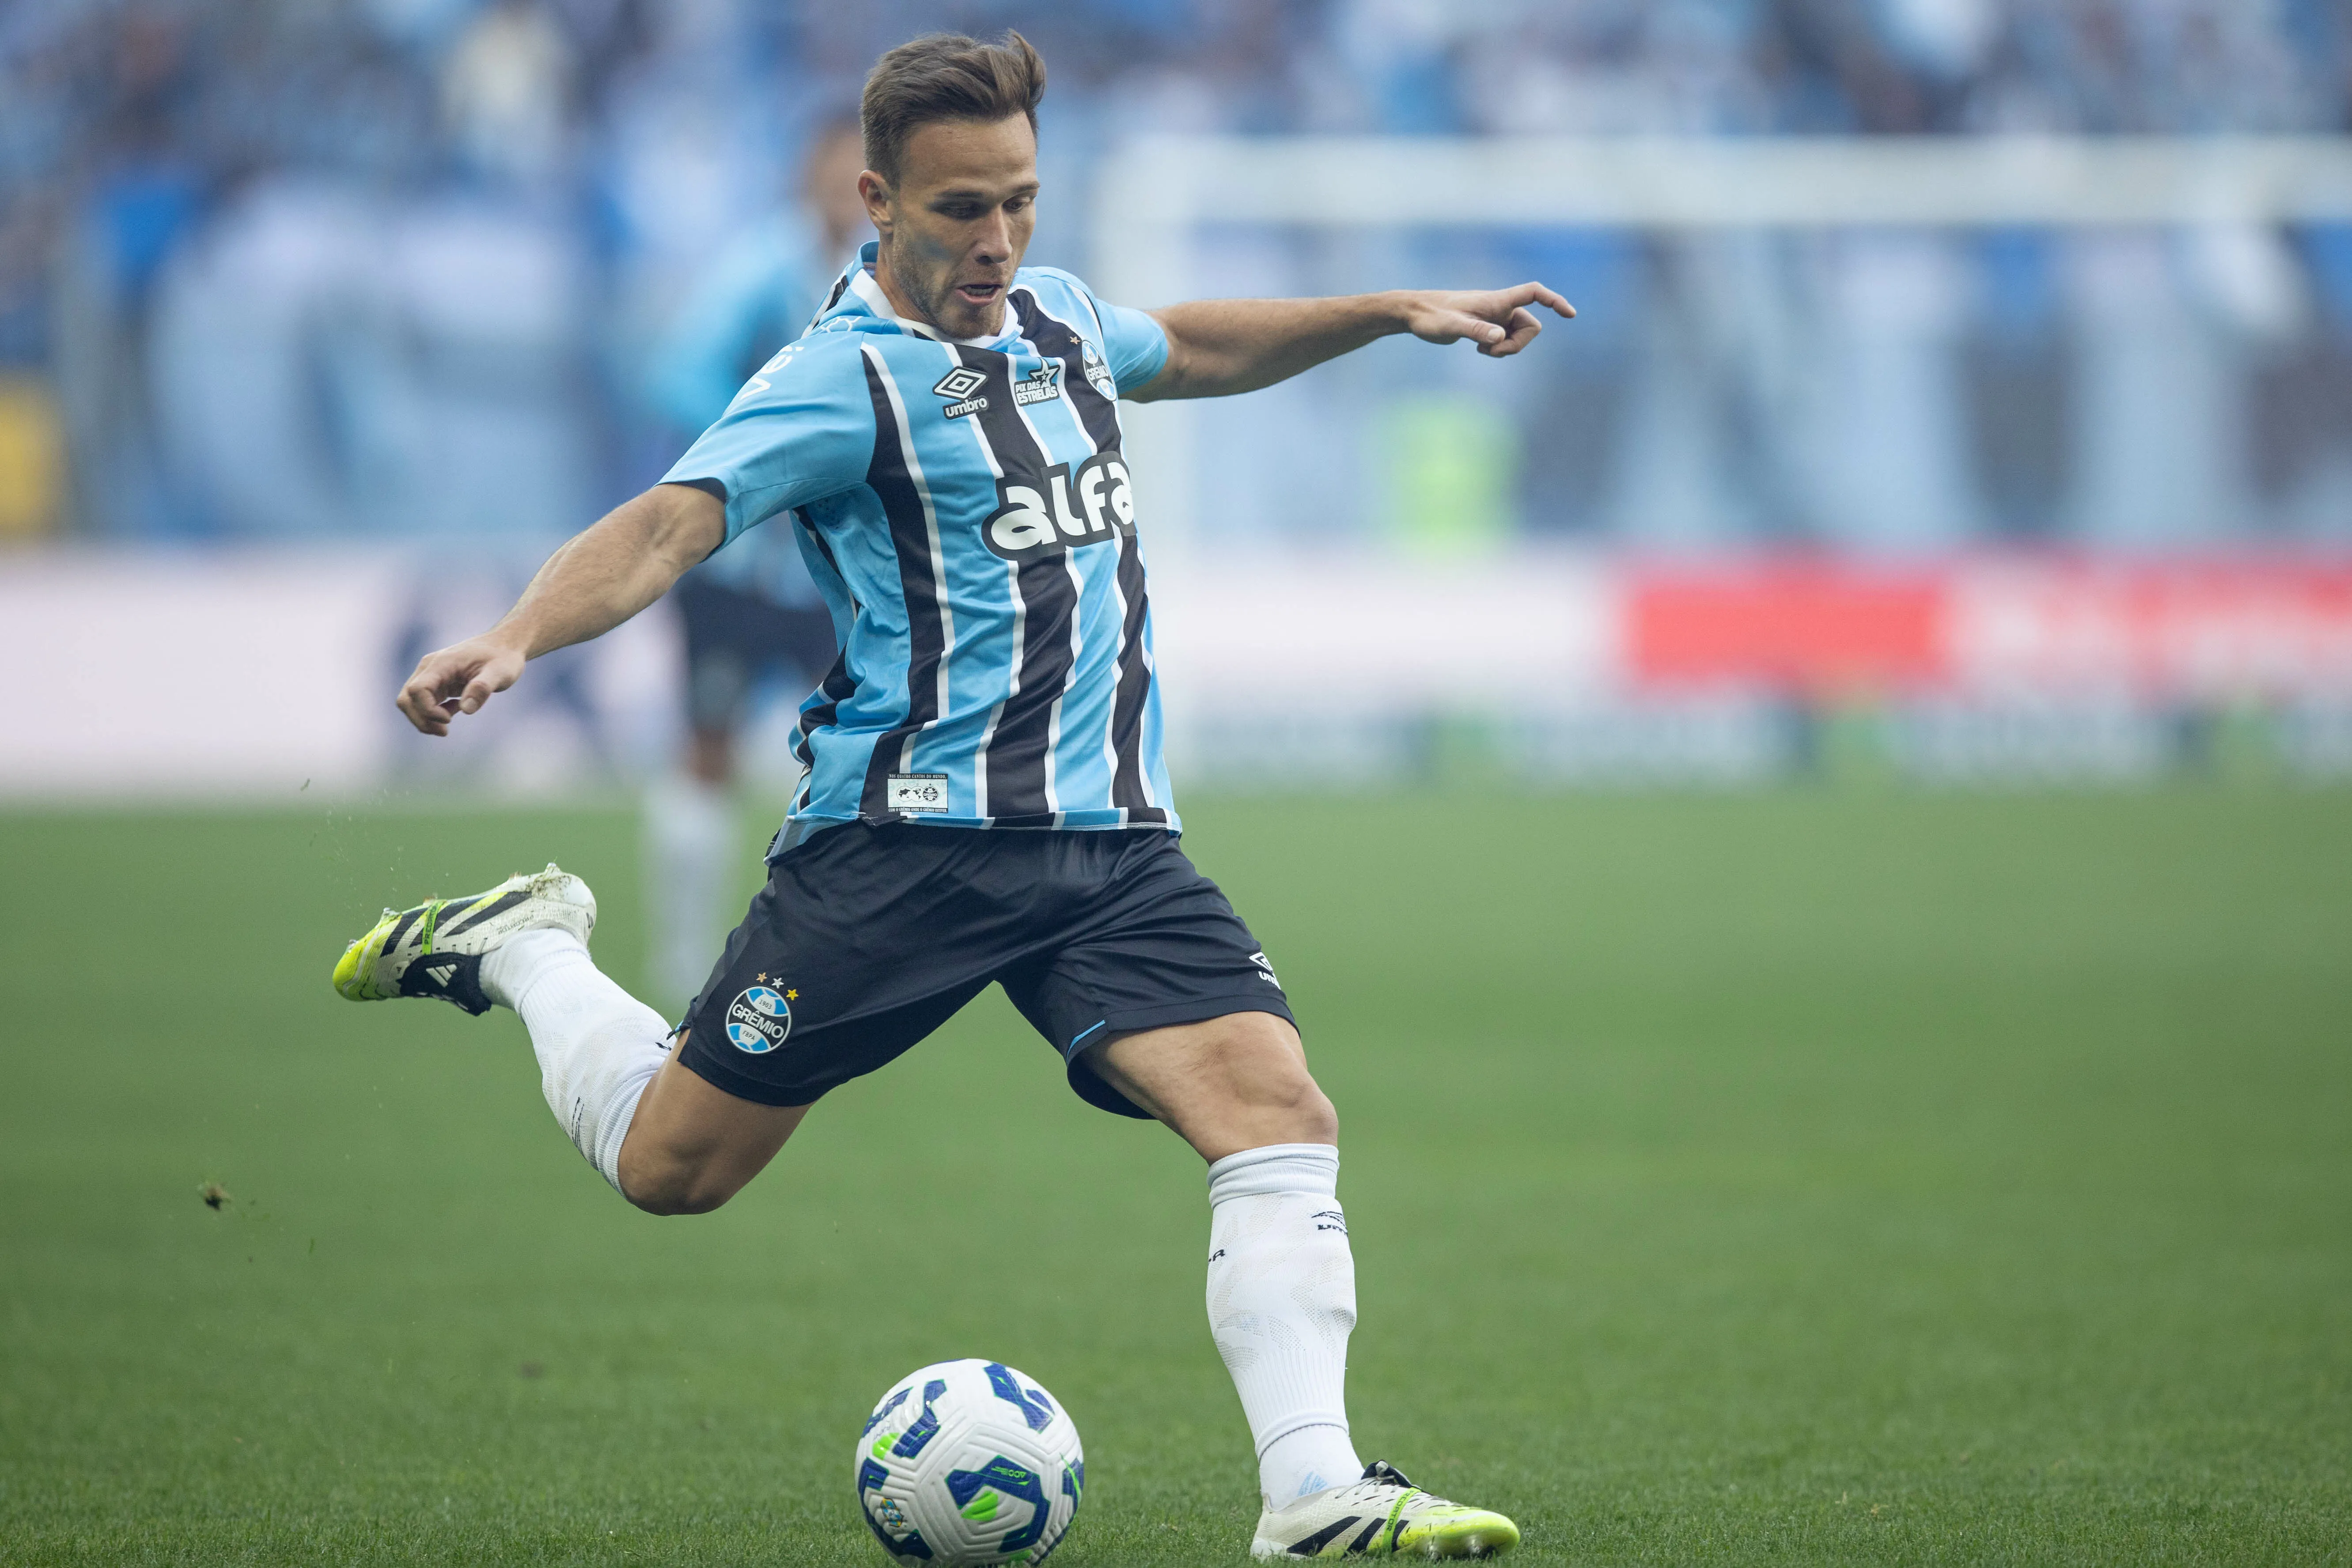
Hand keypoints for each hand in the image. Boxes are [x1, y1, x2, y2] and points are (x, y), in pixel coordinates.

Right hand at [396, 634, 526, 736]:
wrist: (503, 647)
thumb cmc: (503, 658)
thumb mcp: (500, 672)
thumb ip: (482, 688)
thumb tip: (466, 709)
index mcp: (441, 663)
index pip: (417, 690)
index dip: (428, 710)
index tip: (450, 718)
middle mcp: (430, 668)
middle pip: (406, 699)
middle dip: (421, 720)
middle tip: (445, 731)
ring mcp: (430, 675)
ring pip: (409, 702)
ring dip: (424, 719)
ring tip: (447, 727)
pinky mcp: (436, 683)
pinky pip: (421, 702)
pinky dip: (431, 714)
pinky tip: (454, 711)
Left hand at [1397, 281, 1574, 356]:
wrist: (1414, 314)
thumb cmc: (1430, 317)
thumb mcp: (1451, 327)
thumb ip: (1476, 331)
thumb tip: (1499, 337)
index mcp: (1497, 300)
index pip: (1534, 293)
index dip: (1554, 301)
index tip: (1570, 315)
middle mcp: (1500, 307)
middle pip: (1531, 326)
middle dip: (1518, 344)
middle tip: (1492, 351)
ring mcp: (1494, 318)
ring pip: (1519, 336)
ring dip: (1507, 349)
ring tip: (1482, 350)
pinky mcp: (1487, 327)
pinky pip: (1506, 340)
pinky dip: (1498, 349)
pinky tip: (1478, 349)